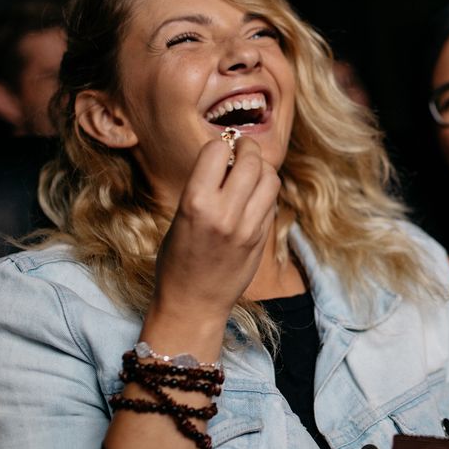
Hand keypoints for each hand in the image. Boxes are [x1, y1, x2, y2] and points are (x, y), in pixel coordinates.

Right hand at [146, 137, 279, 349]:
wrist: (193, 303)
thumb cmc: (177, 259)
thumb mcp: (181, 216)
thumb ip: (205, 186)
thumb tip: (228, 155)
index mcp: (195, 203)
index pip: (217, 150)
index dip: (220, 146)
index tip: (220, 150)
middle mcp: (225, 213)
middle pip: (251, 160)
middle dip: (247, 148)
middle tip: (242, 149)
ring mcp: (248, 227)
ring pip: (270, 178)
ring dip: (262, 168)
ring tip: (251, 172)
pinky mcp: (261, 239)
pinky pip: (271, 201)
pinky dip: (265, 192)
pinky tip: (253, 197)